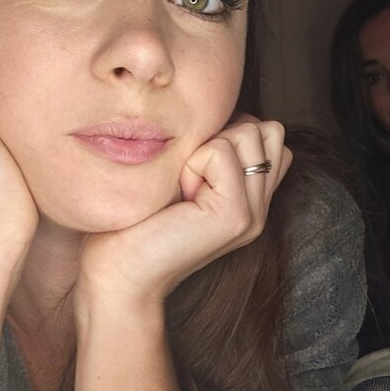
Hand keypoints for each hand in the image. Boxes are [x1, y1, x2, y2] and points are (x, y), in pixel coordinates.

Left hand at [76, 116, 291, 308]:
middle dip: (223, 137)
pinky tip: (179, 197)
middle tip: (188, 179)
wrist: (119, 276)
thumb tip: (224, 114)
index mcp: (252, 198)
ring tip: (183, 189)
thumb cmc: (136, 224)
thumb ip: (214, 153)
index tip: (192, 170)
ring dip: (206, 149)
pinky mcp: (236, 216)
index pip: (270, 135)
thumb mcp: (183, 178)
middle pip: (267, 129)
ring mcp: (254, 214)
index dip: (229, 134)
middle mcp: (261, 207)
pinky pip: (221, 152)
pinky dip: (192, 163)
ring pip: (250, 132)